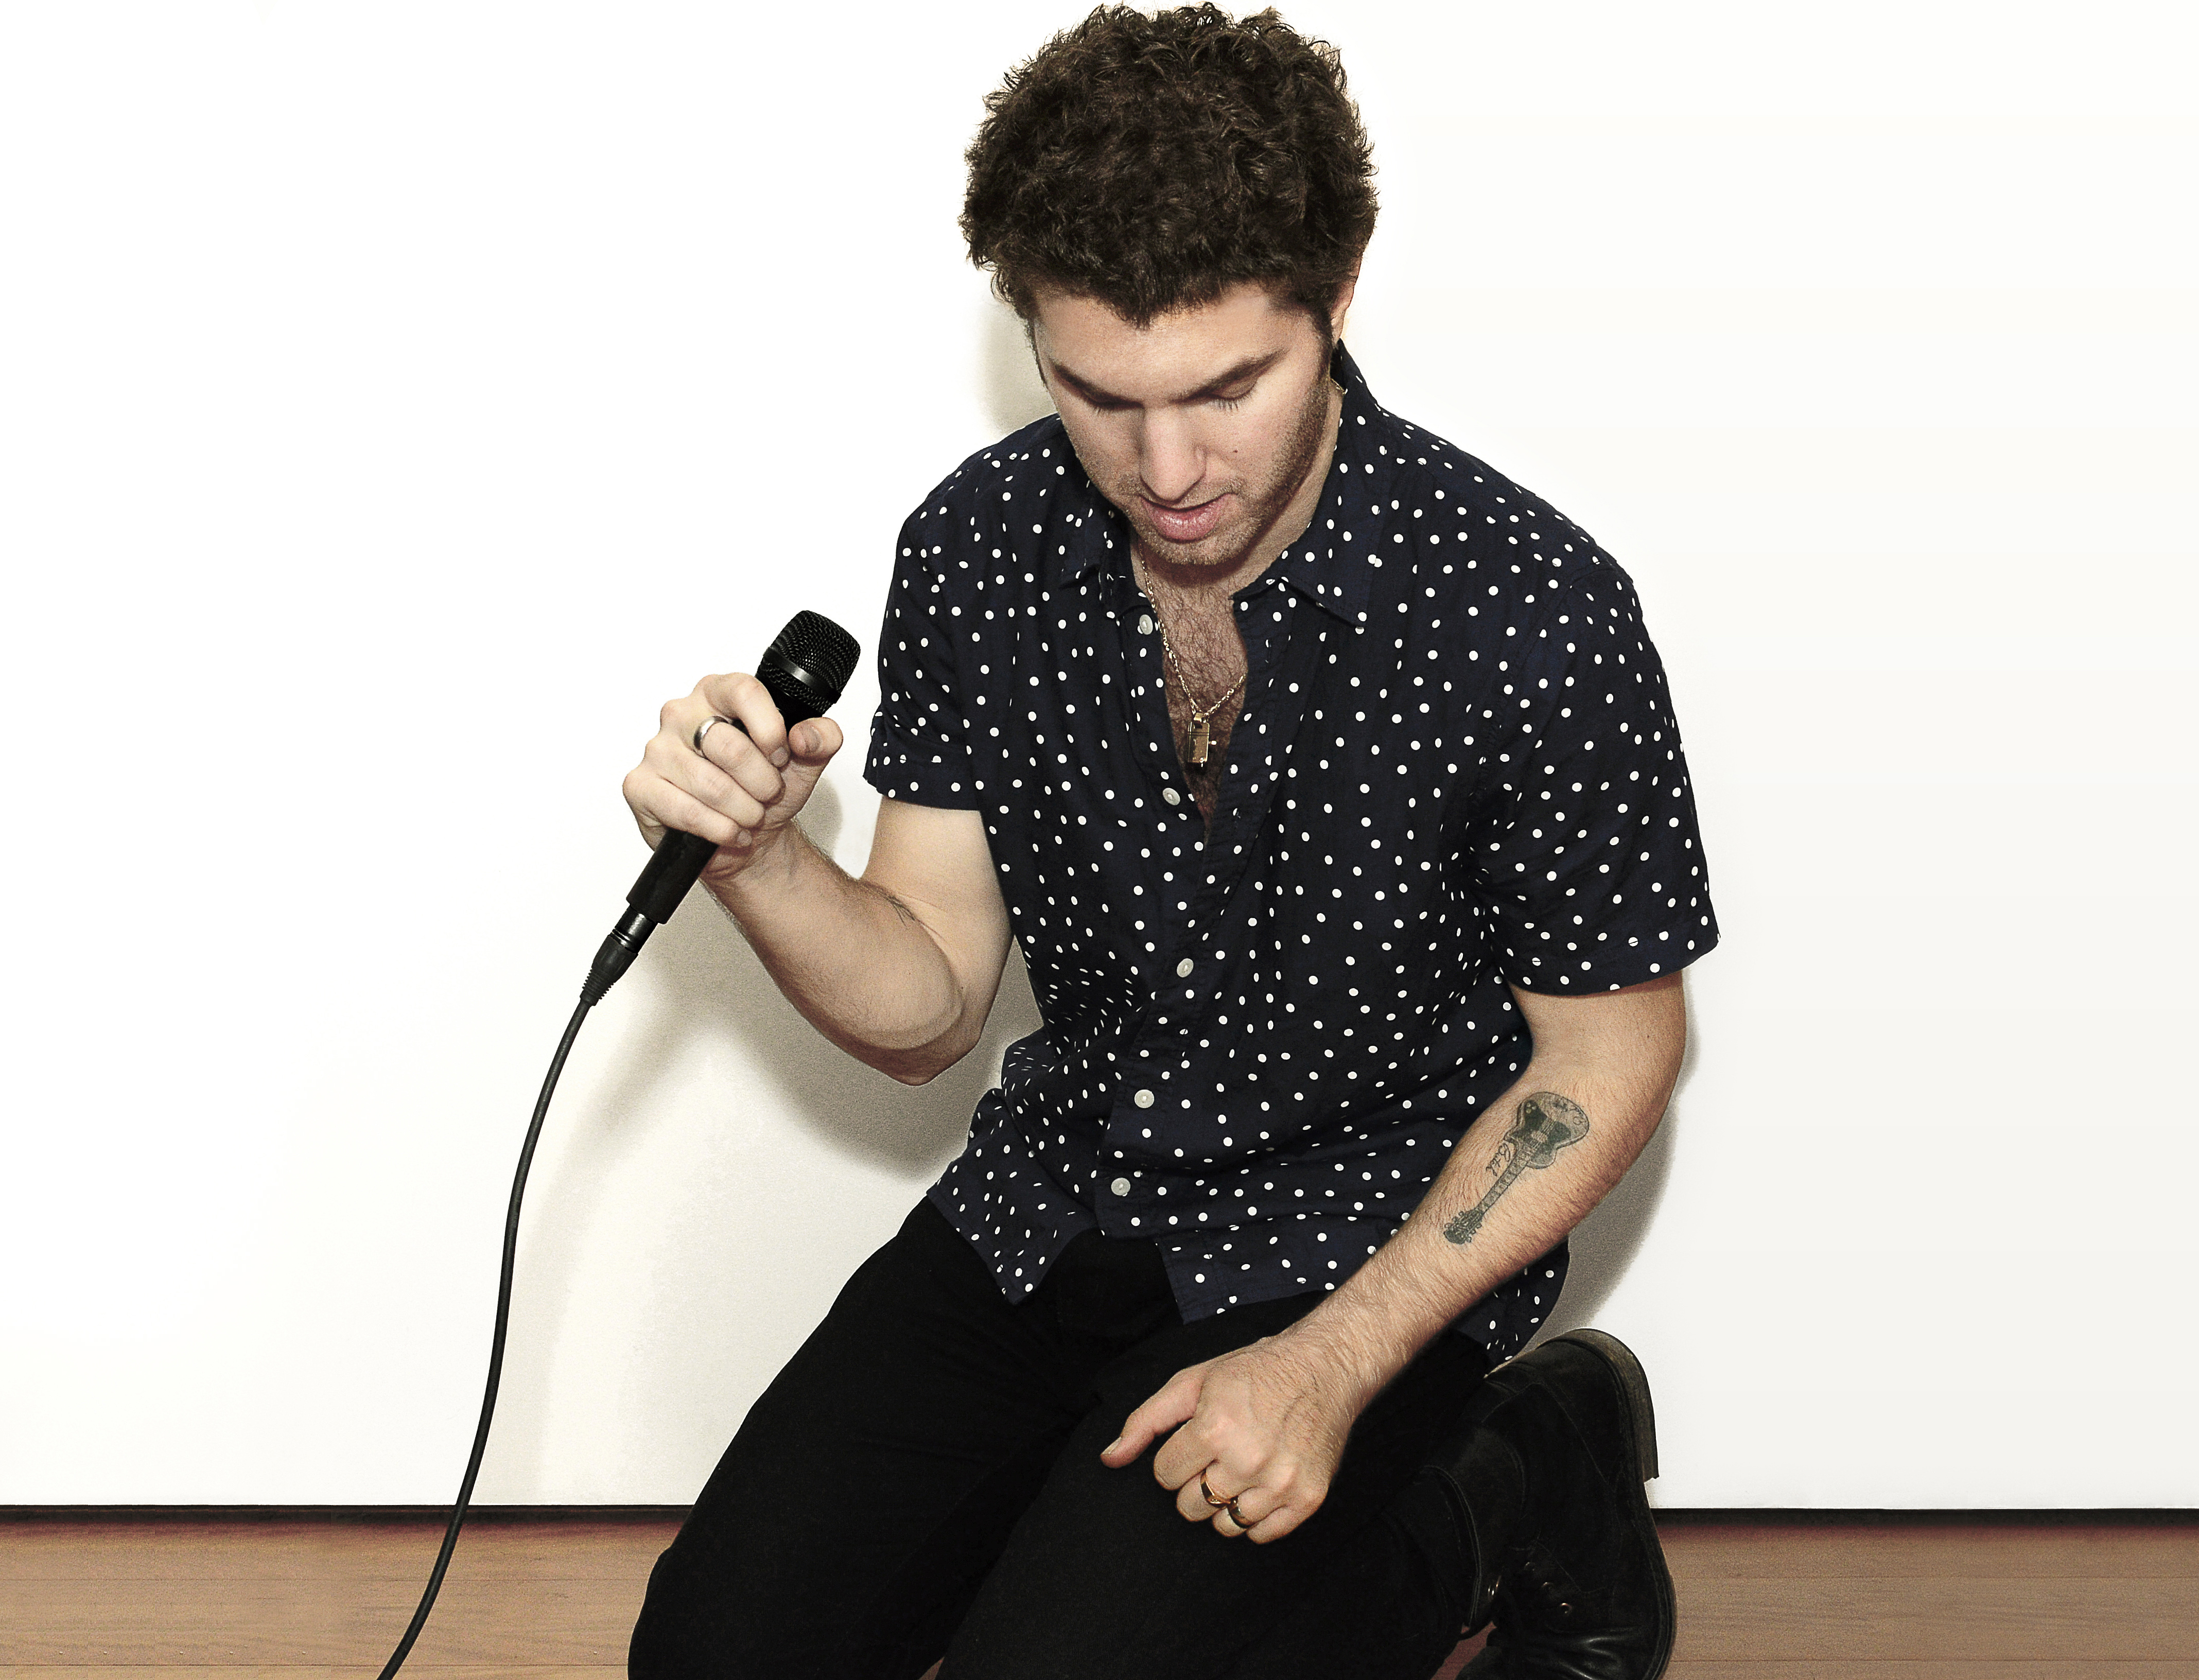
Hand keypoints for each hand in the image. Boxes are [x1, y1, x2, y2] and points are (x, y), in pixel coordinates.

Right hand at [621, 670, 844, 885]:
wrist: (746, 834)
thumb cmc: (766, 789)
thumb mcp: (807, 760)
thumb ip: (822, 737)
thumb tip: (805, 735)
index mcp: (717, 693)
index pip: (743, 691)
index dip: (770, 729)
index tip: (781, 755)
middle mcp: (681, 714)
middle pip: (729, 746)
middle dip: (761, 782)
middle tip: (768, 793)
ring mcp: (657, 750)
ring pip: (711, 784)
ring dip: (743, 810)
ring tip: (750, 816)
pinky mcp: (640, 787)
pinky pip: (687, 811)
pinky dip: (719, 829)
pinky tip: (730, 832)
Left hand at [1099, 1328, 1369, 1543]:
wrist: (1322, 1369)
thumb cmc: (1253, 1373)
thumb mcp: (1192, 1382)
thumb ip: (1145, 1422)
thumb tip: (1109, 1458)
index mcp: (1214, 1428)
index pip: (1164, 1475)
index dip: (1174, 1458)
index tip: (1194, 1441)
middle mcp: (1247, 1461)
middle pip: (1190, 1506)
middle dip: (1194, 1482)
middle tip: (1217, 1454)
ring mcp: (1280, 1483)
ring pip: (1224, 1526)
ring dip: (1224, 1501)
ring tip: (1239, 1468)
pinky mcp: (1307, 1499)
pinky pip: (1262, 1535)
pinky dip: (1256, 1516)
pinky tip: (1261, 1483)